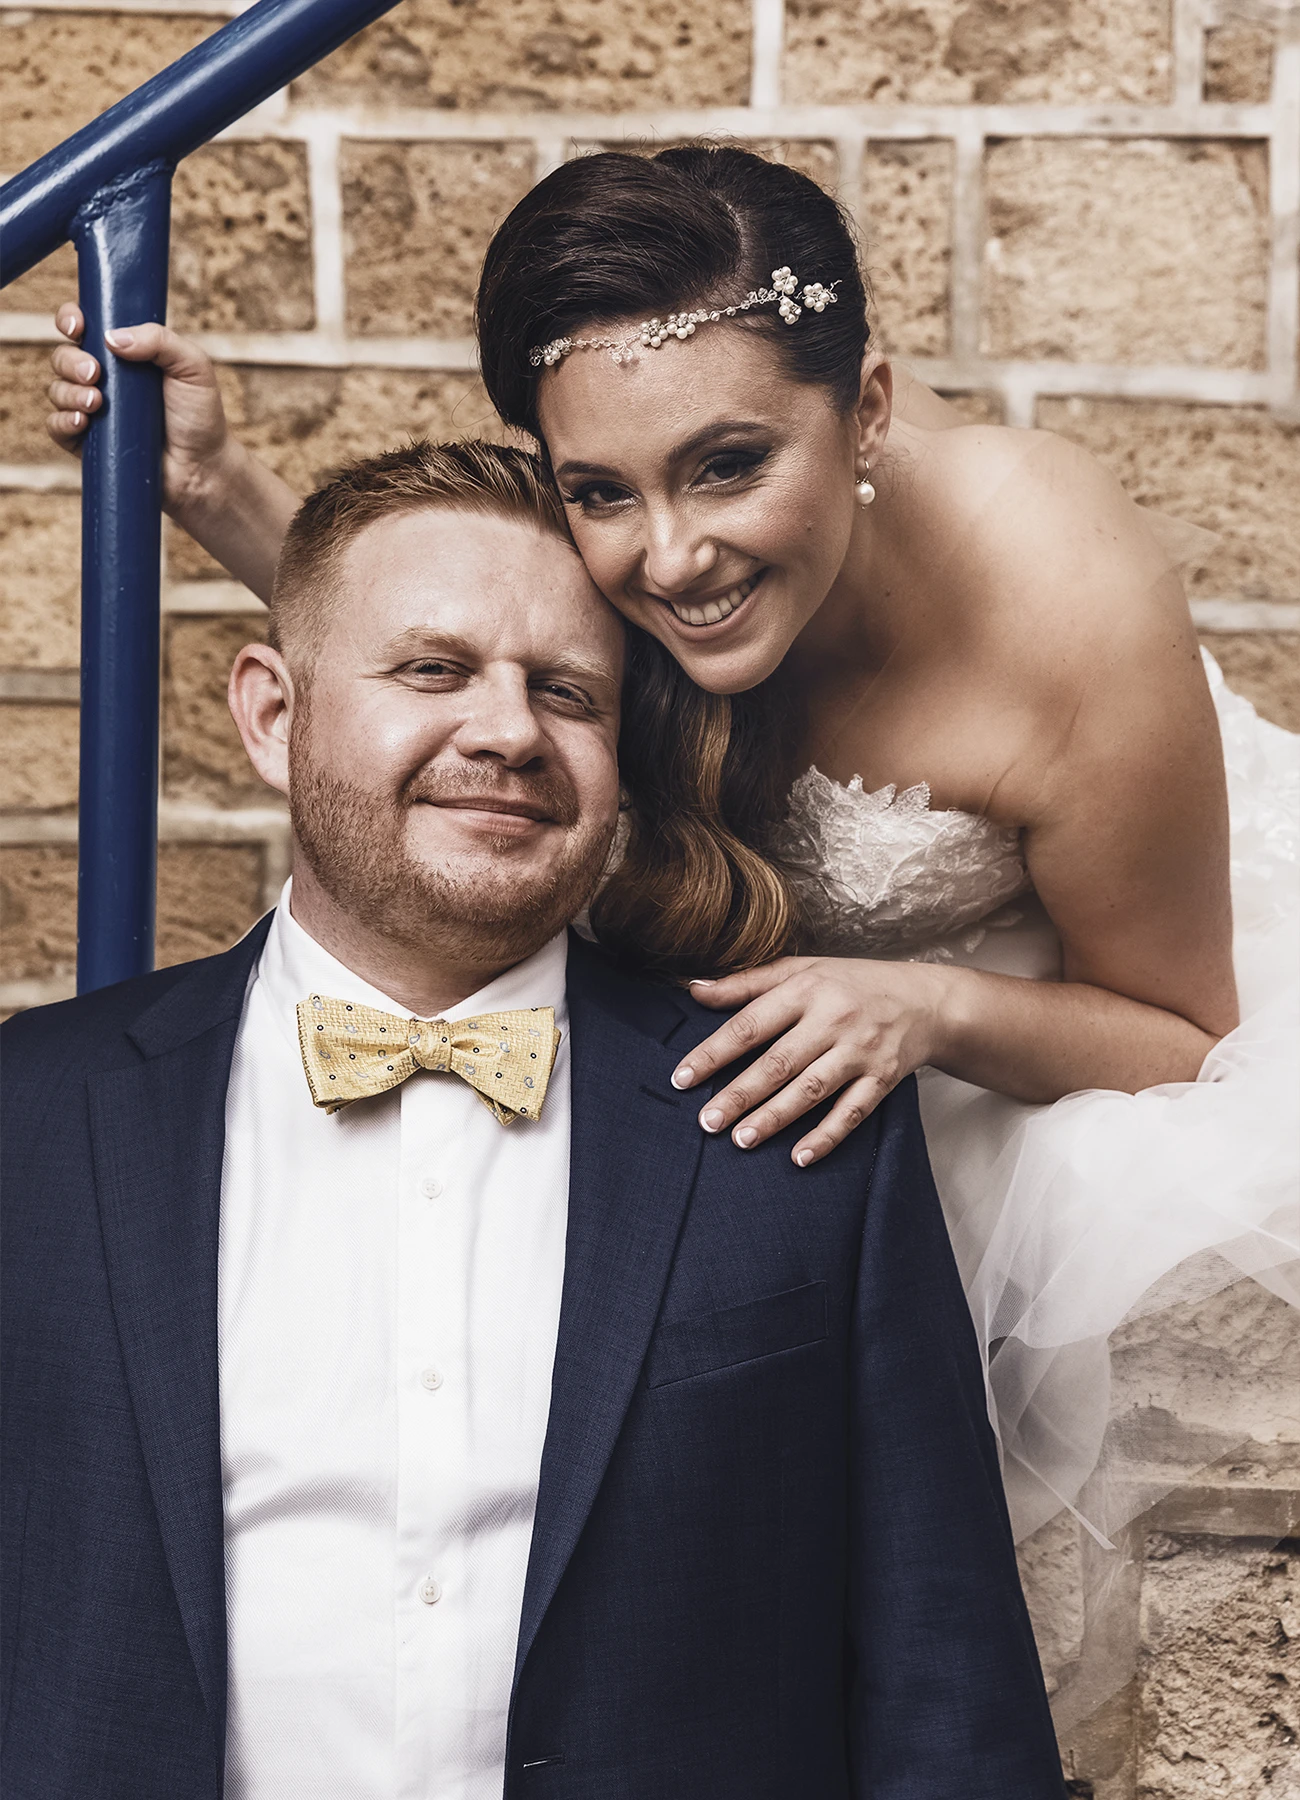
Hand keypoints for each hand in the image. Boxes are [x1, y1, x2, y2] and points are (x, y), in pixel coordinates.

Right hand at [46, 303, 233, 516]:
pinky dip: (62, 421)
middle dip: (71, 361)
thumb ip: (159, 340)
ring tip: (96, 402)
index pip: (84, 327)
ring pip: (57, 390)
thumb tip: (112, 338)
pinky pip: (56, 428)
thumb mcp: (191, 366)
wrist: (202, 467)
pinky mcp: (87, 442)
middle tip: (95, 373)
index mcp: (123, 353)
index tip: (77, 327)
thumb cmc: (200, 414)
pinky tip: (82, 422)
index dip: (71, 320)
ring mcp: (92, 410)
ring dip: (68, 392)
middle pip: (63, 357)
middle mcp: (102, 378)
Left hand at [671, 956, 952, 1166]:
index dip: (713, 1054)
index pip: (750, 1025)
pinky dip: (827, 1136)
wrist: (925, 1000)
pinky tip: (800, 1157)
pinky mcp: (883, 1079)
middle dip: (739, 1095)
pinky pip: (853, 1113)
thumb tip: (693, 988)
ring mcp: (860, 1051)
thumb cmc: (851, 983)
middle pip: (778, 1063)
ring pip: (811, 1090)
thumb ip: (747, 983)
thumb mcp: (801, 969)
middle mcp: (833, 1020)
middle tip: (707, 1122)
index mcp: (806, 990)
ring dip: (775, 1118)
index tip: (682, 1079)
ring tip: (741, 1139)